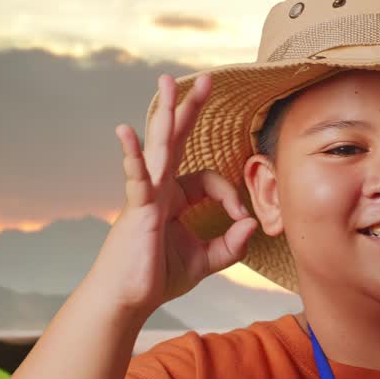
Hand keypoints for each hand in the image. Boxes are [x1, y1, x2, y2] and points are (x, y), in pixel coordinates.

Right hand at [94, 72, 258, 314]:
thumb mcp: (206, 260)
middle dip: (190, 109)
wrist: (127, 299)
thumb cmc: (157, 278)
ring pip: (159, 147)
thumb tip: (253, 223)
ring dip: (166, 113)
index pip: (209, 179)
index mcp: (173, 197)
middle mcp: (159, 189)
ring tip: (168, 82)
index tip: (241, 219)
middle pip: (176, 140)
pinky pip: (136, 178)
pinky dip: (132, 155)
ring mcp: (146, 195)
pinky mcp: (137, 209)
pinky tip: (126, 132)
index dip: (231, 195)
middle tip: (206, 79)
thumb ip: (232, 244)